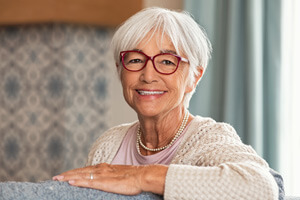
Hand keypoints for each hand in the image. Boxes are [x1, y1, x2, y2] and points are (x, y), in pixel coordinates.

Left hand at [52, 163, 167, 195]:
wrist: (143, 176)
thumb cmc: (134, 177)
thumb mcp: (119, 175)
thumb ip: (111, 177)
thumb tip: (107, 181)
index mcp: (105, 168)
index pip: (86, 169)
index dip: (75, 172)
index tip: (65, 175)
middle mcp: (101, 169)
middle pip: (81, 171)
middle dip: (67, 174)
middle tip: (55, 178)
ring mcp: (102, 175)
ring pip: (82, 175)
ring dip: (69, 177)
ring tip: (58, 180)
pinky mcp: (105, 182)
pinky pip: (89, 182)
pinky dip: (79, 181)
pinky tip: (71, 183)